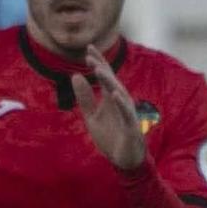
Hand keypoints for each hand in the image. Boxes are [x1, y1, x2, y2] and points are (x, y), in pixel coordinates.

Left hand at [70, 46, 146, 173]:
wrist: (123, 159)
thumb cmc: (110, 136)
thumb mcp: (91, 116)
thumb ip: (85, 98)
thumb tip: (76, 76)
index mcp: (110, 98)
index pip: (104, 76)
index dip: (97, 62)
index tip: (88, 48)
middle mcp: (120, 102)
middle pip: (110, 81)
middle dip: (101, 67)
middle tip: (90, 53)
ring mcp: (126, 113)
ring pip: (118, 93)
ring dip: (109, 81)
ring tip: (98, 68)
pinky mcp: (131, 126)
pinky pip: (126, 112)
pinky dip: (121, 103)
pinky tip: (114, 94)